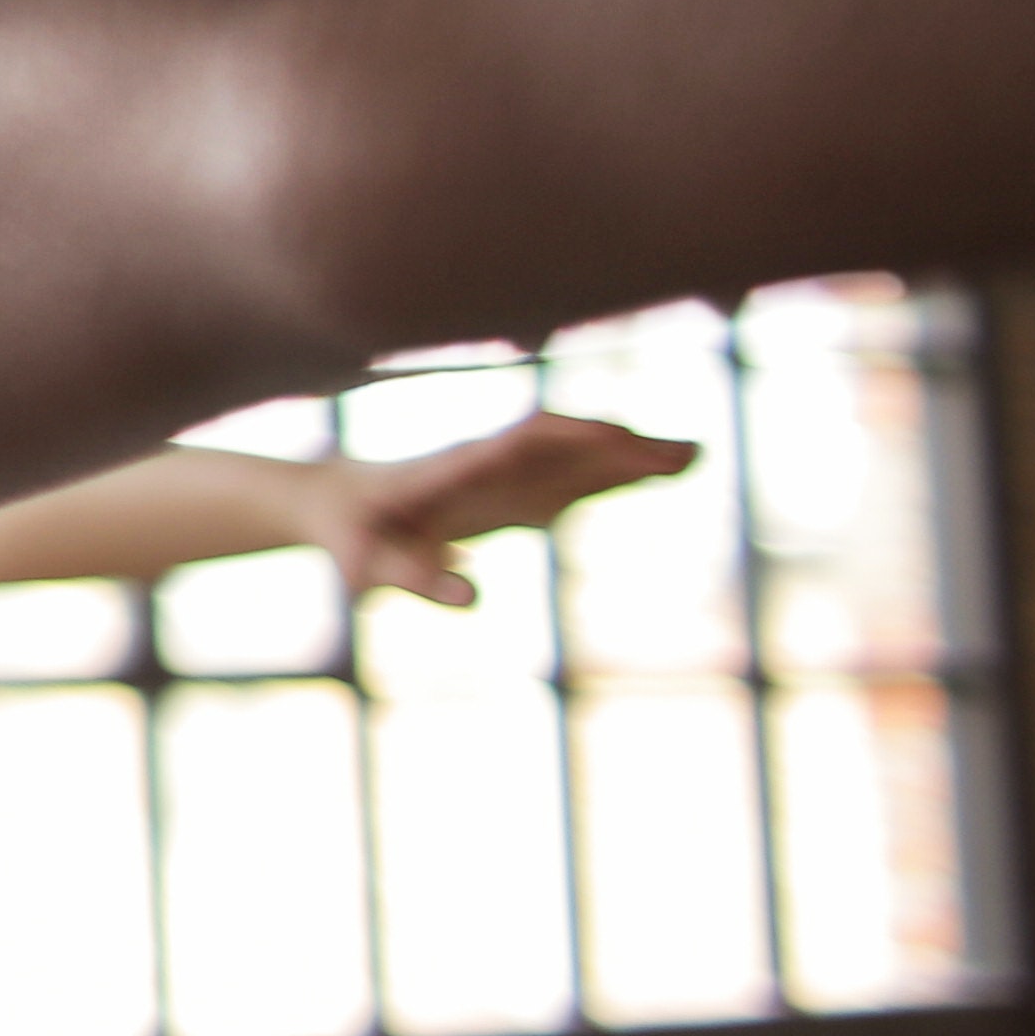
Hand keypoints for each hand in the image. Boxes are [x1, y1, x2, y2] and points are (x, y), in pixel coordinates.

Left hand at [292, 407, 697, 607]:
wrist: (338, 505)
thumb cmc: (349, 537)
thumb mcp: (368, 565)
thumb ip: (412, 578)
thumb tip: (472, 599)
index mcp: (454, 470)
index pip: (521, 442)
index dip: (571, 437)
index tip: (620, 437)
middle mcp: (489, 463)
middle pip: (566, 443)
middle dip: (623, 446)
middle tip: (689, 453)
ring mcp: (509, 475)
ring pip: (580, 458)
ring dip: (633, 456)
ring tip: (696, 456)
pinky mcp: (518, 493)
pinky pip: (577, 480)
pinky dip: (620, 476)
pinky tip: (661, 475)